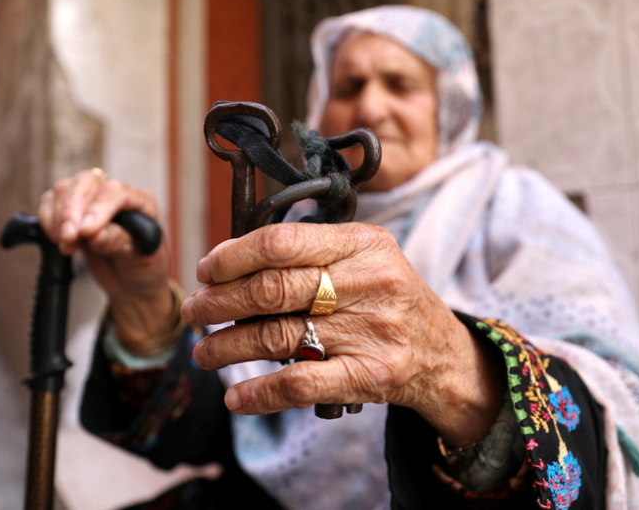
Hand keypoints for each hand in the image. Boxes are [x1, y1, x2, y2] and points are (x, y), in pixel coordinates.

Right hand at [38, 169, 174, 353]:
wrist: (133, 289)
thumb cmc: (145, 272)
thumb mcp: (142, 262)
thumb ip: (121, 244)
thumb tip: (96, 233)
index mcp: (141, 202)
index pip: (116, 193)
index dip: (99, 209)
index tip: (86, 232)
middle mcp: (116, 195)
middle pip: (86, 183)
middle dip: (72, 211)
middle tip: (68, 242)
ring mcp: (92, 202)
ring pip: (65, 190)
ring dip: (57, 215)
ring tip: (64, 245)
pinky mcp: (72, 214)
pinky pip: (50, 204)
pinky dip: (46, 219)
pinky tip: (55, 239)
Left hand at [183, 222, 504, 446]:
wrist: (442, 352)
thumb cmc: (388, 298)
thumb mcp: (365, 256)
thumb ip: (311, 251)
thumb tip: (230, 261)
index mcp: (363, 243)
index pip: (282, 242)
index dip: (233, 256)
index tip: (208, 269)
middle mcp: (368, 282)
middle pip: (272, 290)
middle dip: (220, 302)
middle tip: (195, 310)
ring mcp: (369, 331)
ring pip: (277, 336)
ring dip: (227, 346)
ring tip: (205, 351)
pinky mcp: (368, 375)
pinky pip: (300, 383)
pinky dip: (260, 393)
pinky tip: (237, 396)